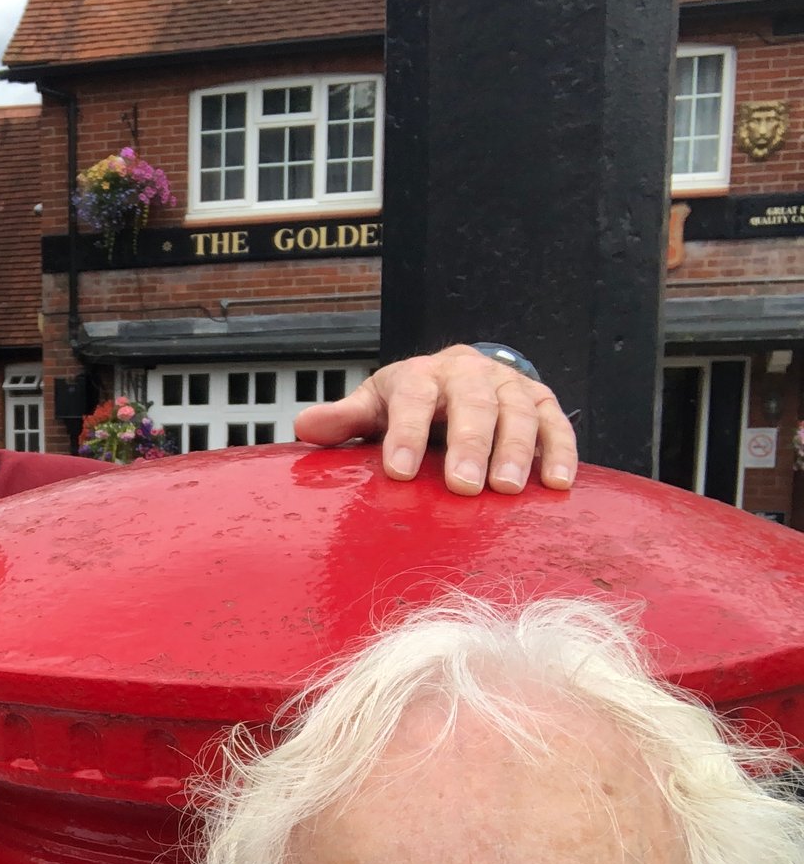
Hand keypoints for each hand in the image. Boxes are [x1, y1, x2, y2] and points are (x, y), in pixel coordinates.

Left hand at [294, 343, 578, 494]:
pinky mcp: (541, 401)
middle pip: (471, 403)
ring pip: (517, 412)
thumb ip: (344, 419)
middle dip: (467, 444)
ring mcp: (508, 385)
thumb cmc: (408, 401)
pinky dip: (560, 451)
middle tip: (462, 487)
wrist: (456, 375)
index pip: (412, 400)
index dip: (405, 434)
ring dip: (515, 451)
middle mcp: (467, 373)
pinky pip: (555, 424)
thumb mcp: (374, 406)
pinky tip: (558, 484)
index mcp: (420, 375)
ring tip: (507, 490)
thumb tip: (304, 426)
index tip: (397, 472)